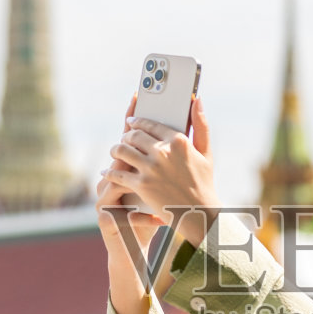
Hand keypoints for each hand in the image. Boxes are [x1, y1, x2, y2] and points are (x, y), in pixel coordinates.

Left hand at [103, 97, 218, 244]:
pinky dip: (110, 172)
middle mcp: (163, 151)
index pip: (151, 124)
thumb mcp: (205, 152)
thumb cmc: (203, 183)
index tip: (131, 123)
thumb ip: (201, 125)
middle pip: (134, 135)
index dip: (137, 122)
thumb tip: (198, 100)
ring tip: (114, 153)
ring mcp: (151, 168)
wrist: (198, 213)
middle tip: (123, 139)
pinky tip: (106, 172)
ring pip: (122, 150)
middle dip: (126, 136)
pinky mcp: (141, 184)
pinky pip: (118, 173)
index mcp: (179, 141)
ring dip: (115, 150)